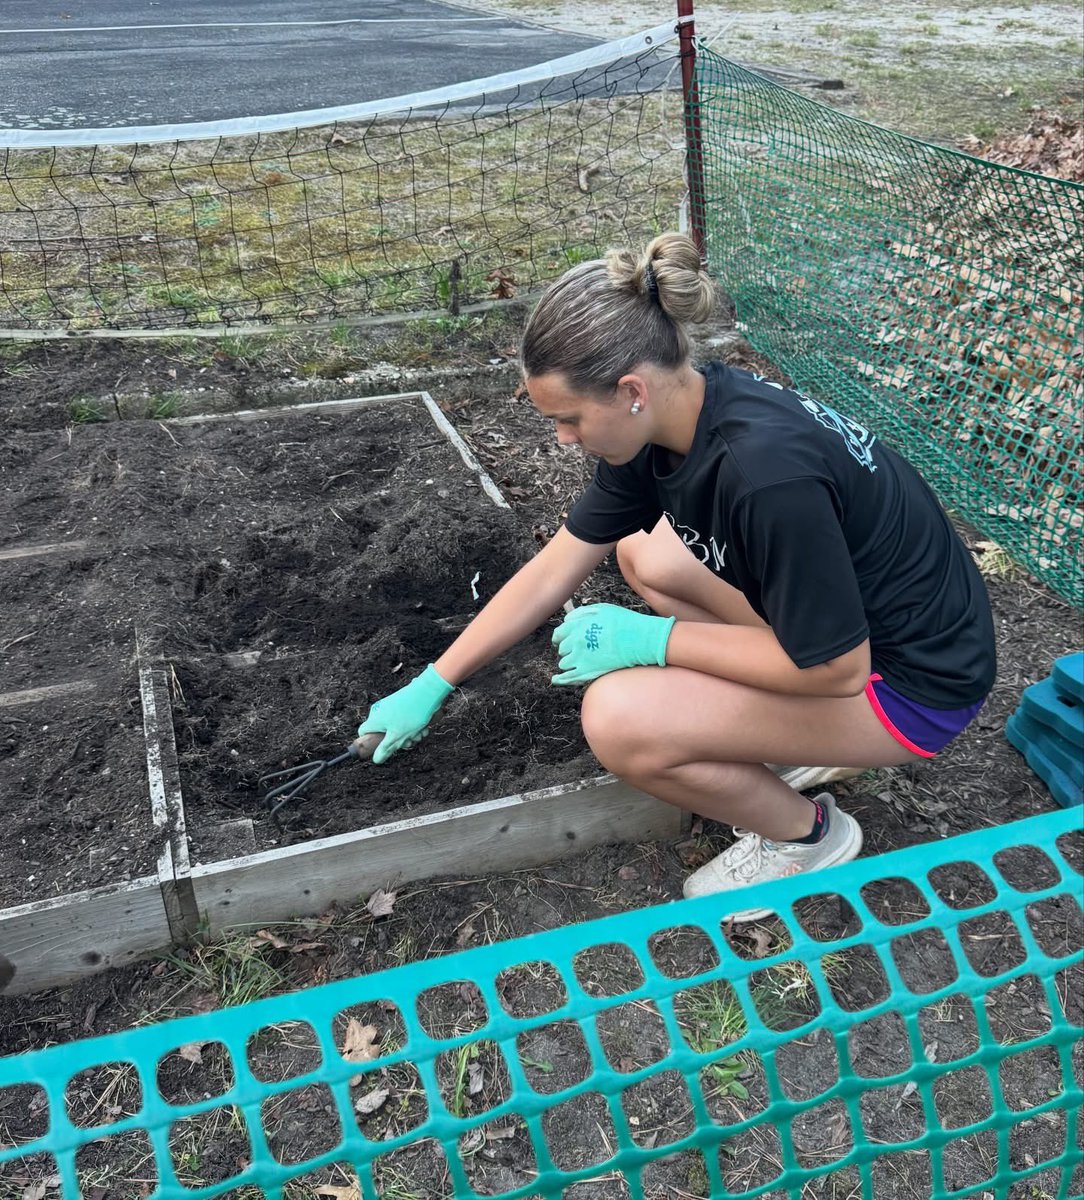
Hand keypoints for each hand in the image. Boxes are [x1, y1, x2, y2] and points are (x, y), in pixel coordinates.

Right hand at [357, 664, 453, 763]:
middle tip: (410, 741)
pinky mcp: (401, 704)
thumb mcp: (398, 737)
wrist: (428, 692)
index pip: (363, 733)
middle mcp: (380, 712)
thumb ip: (385, 749)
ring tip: (420, 732)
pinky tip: (424, 726)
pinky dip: (413, 725)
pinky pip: (403, 719)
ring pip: (397, 727)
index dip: (371, 742)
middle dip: (399, 740)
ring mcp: (390, 707)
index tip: (382, 747)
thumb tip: (376, 759)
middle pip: (384, 733)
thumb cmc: (411, 714)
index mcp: (374, 720)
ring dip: (409, 734)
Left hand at [551, 603, 674, 685]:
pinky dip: (561, 679)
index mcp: (578, 626)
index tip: (561, 640)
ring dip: (569, 662)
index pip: (560, 633)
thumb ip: (582, 613)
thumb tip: (567, 619)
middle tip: (577, 650)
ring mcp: (581, 658)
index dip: (560, 637)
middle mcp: (576, 641)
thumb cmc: (625, 623)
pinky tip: (556, 680)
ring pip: (564, 663)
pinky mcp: (588, 672)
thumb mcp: (603, 609)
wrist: (641, 640)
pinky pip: (568, 678)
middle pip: (562, 648)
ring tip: (579, 661)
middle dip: (567, 649)